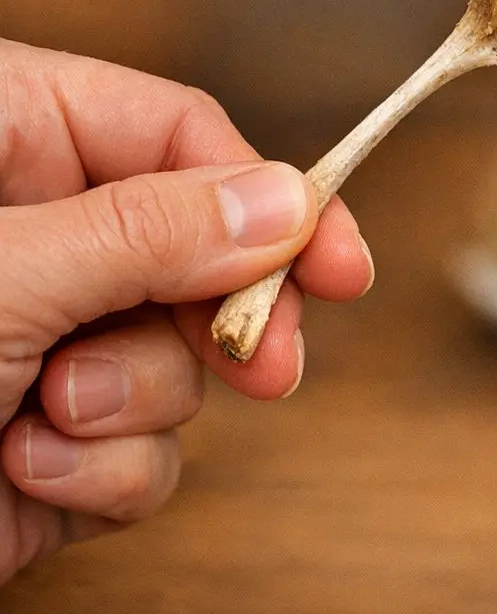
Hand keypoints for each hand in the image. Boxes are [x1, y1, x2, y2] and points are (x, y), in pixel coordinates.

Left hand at [0, 39, 373, 583]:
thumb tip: (286, 199)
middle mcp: (42, 243)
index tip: (345, 265)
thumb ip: (148, 232)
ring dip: (135, 404)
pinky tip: (21, 473)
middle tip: (271, 367)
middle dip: (228, 322)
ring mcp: (54, 346)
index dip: (275, 199)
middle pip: (203, 257)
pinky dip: (105, 474)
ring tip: (43, 420)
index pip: (179, 140)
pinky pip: (147, 454)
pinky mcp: (57, 445)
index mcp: (5, 147)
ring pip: (182, 365)